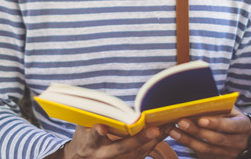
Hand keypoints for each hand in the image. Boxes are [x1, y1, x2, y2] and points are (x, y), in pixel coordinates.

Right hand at [55, 123, 170, 158]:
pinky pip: (144, 153)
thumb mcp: (82, 127)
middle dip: (139, 140)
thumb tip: (100, 97)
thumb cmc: (84, 138)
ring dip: (154, 139)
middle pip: (122, 148)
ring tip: (168, 124)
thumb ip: (92, 114)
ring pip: (138, 152)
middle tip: (153, 130)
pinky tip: (166, 129)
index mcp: (89, 144)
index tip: (102, 129)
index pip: (93, 138)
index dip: (98, 133)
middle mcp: (103, 155)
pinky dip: (155, 141)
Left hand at [168, 107, 250, 158]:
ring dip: (188, 140)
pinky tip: (176, 136)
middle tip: (181, 122)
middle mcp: (238, 142)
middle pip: (217, 139)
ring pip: (207, 149)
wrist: (242, 137)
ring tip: (173, 130)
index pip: (231, 126)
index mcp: (243, 126)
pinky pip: (202, 154)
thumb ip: (219, 107)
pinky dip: (188, 144)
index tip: (201, 119)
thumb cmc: (232, 118)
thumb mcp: (231, 110)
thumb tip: (200, 101)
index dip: (216, 123)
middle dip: (197, 131)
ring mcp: (228, 153)